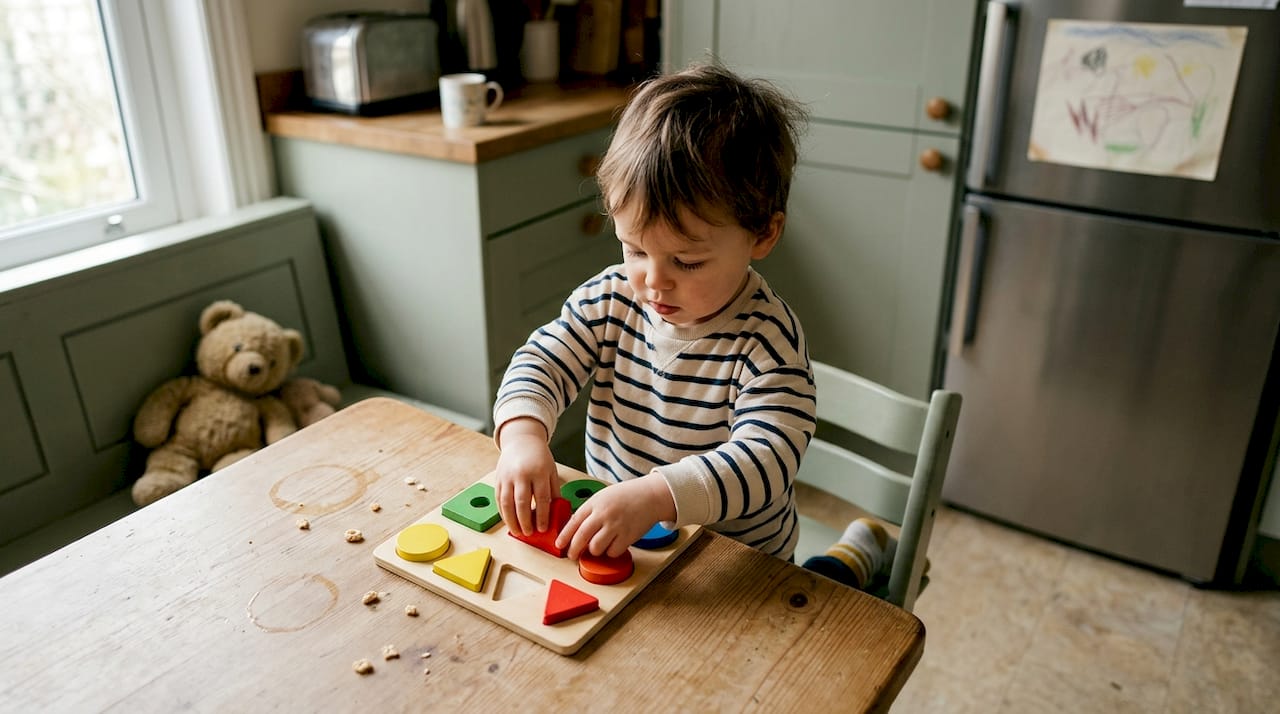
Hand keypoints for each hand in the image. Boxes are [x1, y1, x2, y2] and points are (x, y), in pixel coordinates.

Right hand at [494, 418, 556, 535]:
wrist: (521, 441)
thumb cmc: (539, 457)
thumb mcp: (551, 471)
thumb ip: (553, 491)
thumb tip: (557, 513)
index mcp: (539, 471)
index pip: (541, 498)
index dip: (542, 516)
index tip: (543, 528)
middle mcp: (522, 474)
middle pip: (522, 502)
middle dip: (525, 521)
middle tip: (529, 533)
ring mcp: (507, 476)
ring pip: (507, 503)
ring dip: (511, 521)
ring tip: (518, 532)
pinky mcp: (498, 479)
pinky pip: (499, 499)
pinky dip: (503, 513)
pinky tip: (509, 521)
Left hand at [556, 474, 675, 558]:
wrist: (651, 495)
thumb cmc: (627, 496)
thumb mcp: (603, 496)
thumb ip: (590, 510)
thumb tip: (575, 529)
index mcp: (595, 503)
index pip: (574, 522)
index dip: (564, 536)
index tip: (559, 545)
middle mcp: (603, 514)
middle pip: (581, 537)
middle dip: (573, 550)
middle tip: (571, 555)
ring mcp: (615, 526)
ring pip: (595, 548)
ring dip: (594, 551)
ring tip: (597, 547)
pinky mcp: (627, 536)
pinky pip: (612, 552)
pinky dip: (610, 552)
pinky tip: (613, 545)